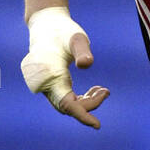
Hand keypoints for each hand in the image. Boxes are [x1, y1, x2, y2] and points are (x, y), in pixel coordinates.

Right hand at [21, 7, 110, 128]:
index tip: (97, 124)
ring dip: (85, 102)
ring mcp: (43, 86)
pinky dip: (79, 99)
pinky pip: (63, 100)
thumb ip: (82, 49)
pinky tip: (93, 90)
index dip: (82, 115)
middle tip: (106, 91)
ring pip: (66, 104)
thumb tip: (86, 64)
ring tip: (103, 90)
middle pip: (68, 106)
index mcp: (50, 74)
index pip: (66, 104)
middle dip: (89, 105)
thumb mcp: (76, 37)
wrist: (45, 25)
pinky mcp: (47, 86)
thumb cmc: (63, 31)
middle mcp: (43, 84)